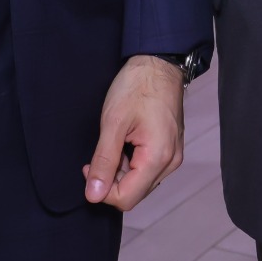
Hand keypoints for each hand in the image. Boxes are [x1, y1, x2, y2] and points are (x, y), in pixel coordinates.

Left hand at [83, 55, 183, 211]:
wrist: (158, 62)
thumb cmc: (137, 86)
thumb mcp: (113, 123)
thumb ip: (104, 162)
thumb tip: (93, 195)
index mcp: (158, 158)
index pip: (126, 198)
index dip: (102, 190)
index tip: (88, 166)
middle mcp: (170, 162)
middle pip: (135, 192)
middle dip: (112, 179)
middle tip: (101, 151)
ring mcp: (173, 155)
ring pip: (141, 181)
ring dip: (122, 170)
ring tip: (116, 141)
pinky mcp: (171, 147)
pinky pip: (149, 168)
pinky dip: (133, 161)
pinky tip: (127, 140)